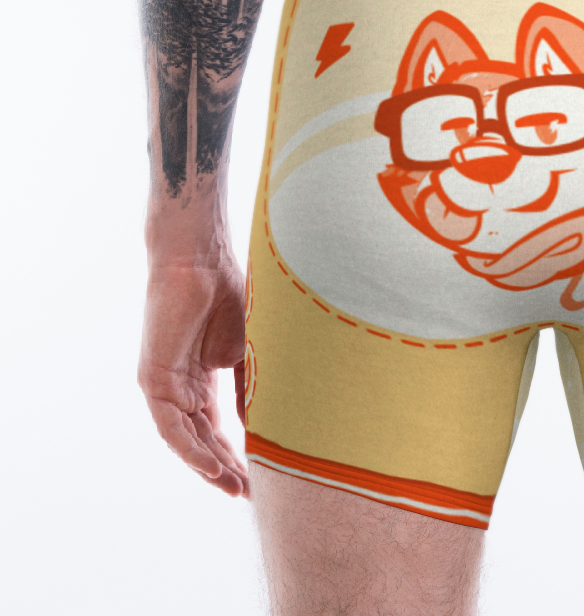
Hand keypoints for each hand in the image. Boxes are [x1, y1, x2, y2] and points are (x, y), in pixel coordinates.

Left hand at [138, 244, 249, 496]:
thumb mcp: (248, 348)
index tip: (261, 476)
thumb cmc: (227, 291)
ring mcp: (164, 384)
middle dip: (226, 467)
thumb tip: (264, 425)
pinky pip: (171, 426)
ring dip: (209, 465)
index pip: (217, 427)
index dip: (237, 453)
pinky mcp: (152, 379)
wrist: (201, 258)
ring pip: (186, 438)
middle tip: (251, 491)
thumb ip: (251, 385)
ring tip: (237, 486)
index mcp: (201, 377)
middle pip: (202, 439)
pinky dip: (191, 449)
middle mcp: (180, 386)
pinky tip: (212, 467)